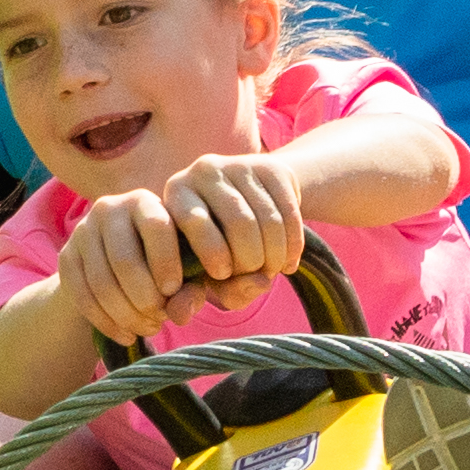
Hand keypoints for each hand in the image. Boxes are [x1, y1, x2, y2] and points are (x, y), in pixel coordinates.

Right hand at [51, 194, 194, 351]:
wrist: (121, 264)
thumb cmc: (165, 264)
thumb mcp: (186, 271)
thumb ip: (190, 290)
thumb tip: (180, 314)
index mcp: (144, 202)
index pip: (156, 226)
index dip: (165, 261)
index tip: (174, 290)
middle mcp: (109, 208)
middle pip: (124, 260)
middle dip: (145, 298)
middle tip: (160, 317)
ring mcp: (83, 232)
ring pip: (102, 283)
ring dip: (126, 315)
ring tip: (147, 328)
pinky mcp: (66, 256)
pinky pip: (82, 295)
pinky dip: (105, 322)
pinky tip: (126, 335)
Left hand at [151, 148, 314, 302]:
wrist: (252, 206)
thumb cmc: (219, 249)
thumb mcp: (205, 273)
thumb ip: (198, 295)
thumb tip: (209, 305)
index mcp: (175, 195)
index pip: (194, 222)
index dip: (212, 255)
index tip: (222, 275)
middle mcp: (201, 171)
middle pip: (240, 224)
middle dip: (252, 262)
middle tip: (254, 276)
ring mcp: (238, 164)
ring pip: (269, 220)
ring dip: (276, 257)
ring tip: (271, 271)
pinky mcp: (271, 166)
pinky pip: (290, 212)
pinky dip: (294, 246)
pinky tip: (288, 262)